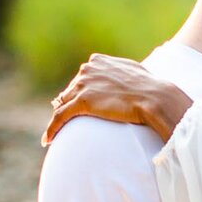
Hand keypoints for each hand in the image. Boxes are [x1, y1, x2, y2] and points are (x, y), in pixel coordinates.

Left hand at [44, 54, 193, 142]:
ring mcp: (83, 85)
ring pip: (63, 104)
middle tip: (67, 123)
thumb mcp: (131, 71)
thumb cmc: (148, 86)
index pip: (81, 78)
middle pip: (70, 91)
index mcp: (97, 61)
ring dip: (59, 118)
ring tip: (55, 133)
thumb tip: (120, 76)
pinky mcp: (82, 102)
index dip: (79, 93)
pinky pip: (60, 117)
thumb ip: (119, 71)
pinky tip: (47, 140)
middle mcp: (86, 69)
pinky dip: (52, 129)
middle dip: (69, 105)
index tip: (78, 105)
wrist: (153, 97)